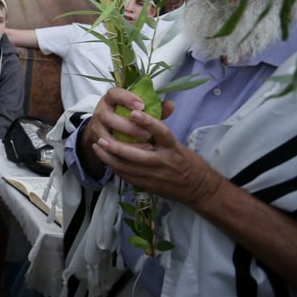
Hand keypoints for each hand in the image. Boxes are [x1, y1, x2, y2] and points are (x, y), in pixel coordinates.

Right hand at [79, 86, 172, 148]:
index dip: (126, 98)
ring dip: (125, 143)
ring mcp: (97, 127)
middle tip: (147, 134)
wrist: (106, 129)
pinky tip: (136, 157)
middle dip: (128, 126)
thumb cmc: (127, 116)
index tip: (142, 105)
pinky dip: (120, 154)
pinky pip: (106, 150)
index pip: (114, 93)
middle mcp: (101, 111)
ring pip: (106, 135)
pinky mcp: (97, 141)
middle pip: (108, 116)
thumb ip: (154, 108)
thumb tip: (170, 105)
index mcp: (111, 99)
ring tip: (146, 147)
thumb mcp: (138, 110)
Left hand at [83, 92, 219, 206]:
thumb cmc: (187, 162)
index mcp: (173, 148)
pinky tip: (106, 159)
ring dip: (109, 158)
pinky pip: (128, 177)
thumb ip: (161, 132)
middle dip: (117, 147)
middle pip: (138, 155)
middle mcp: (164, 162)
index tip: (133, 112)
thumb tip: (156, 107)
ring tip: (97, 147)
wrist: (199, 188)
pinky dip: (115, 167)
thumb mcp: (178, 145)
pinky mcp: (149, 186)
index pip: (161, 133)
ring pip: (127, 168)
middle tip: (101, 138)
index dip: (148, 122)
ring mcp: (155, 176)